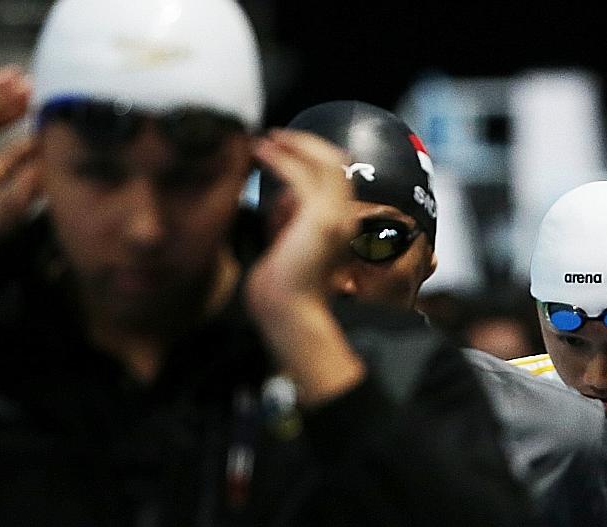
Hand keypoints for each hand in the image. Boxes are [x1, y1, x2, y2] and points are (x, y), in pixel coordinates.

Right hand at [0, 67, 39, 296]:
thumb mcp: (19, 203)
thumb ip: (37, 182)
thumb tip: (57, 164)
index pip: (15, 153)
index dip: (33, 141)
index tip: (54, 132)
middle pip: (0, 126)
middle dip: (20, 112)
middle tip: (43, 100)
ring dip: (8, 94)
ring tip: (30, 82)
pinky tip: (11, 76)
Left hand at [245, 129, 365, 405]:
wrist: (288, 311)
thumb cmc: (283, 287)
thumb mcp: (289, 243)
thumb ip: (289, 219)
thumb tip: (280, 198)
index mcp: (342, 225)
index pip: (336, 176)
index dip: (313, 154)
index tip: (284, 146)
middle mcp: (346, 218)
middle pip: (334, 161)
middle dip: (304, 142)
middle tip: (274, 134)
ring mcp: (336, 218)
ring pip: (323, 161)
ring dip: (292, 145)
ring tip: (264, 139)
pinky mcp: (320, 219)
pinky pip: (302, 175)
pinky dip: (280, 159)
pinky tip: (260, 152)